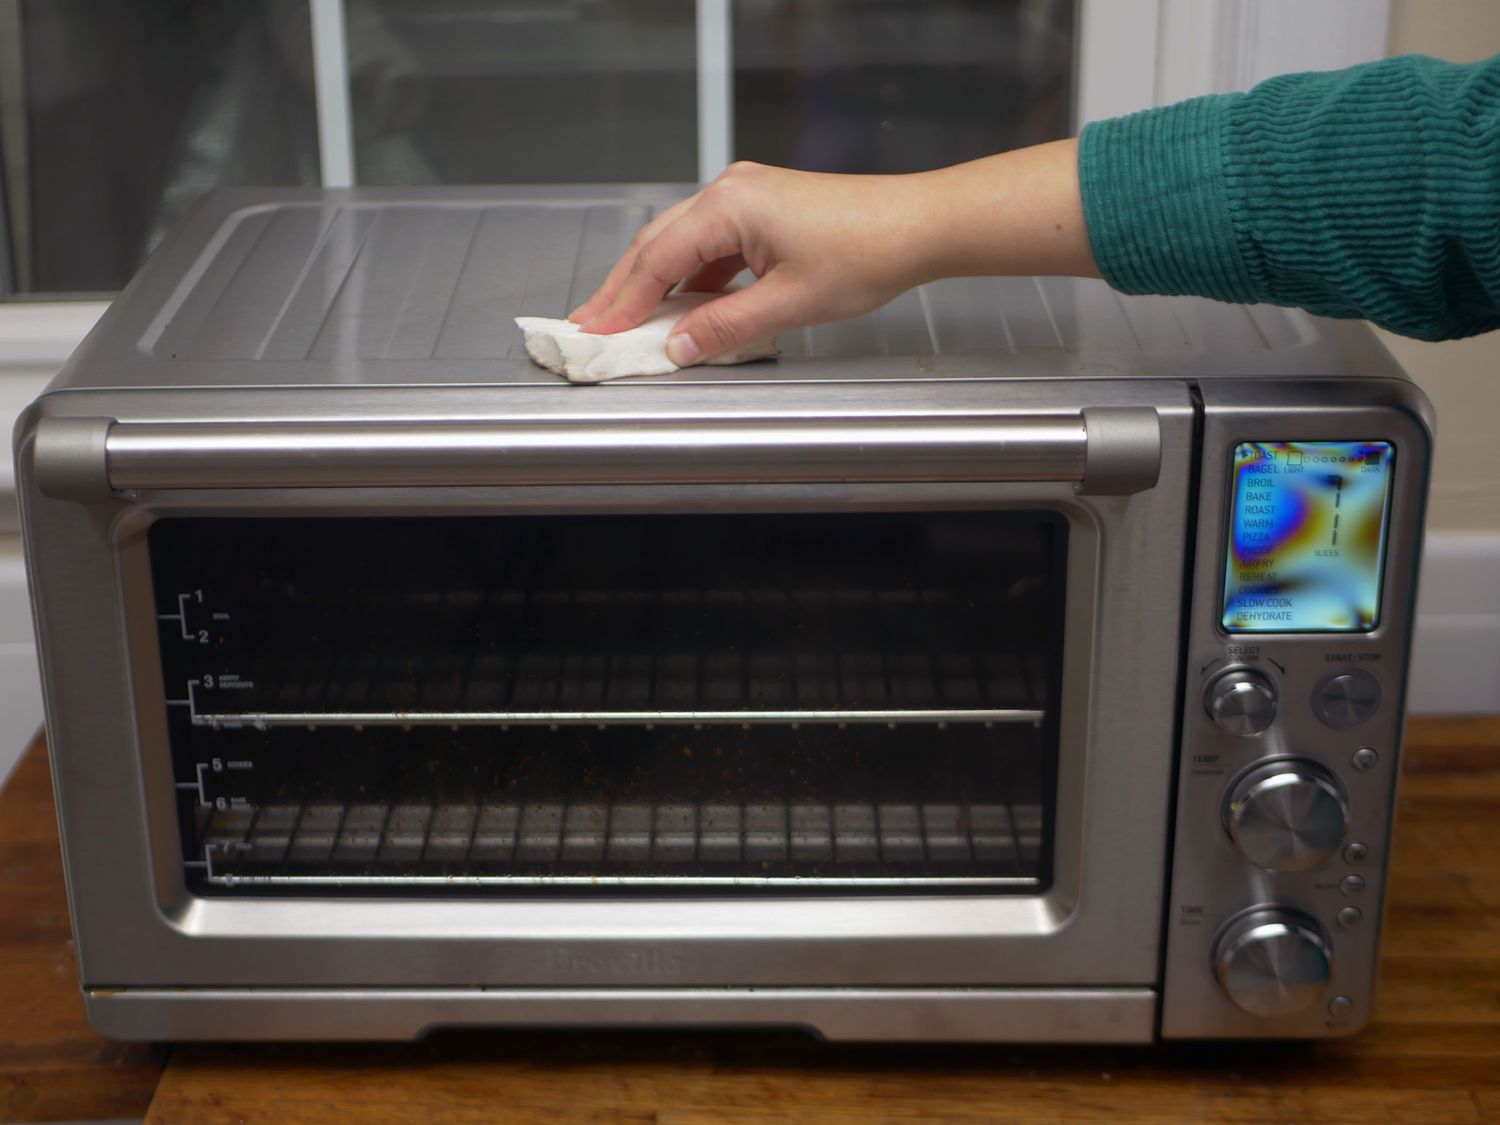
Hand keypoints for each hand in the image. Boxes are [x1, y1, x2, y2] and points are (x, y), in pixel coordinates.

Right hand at [569, 139, 1096, 365]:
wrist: (918, 225)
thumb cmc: (867, 251)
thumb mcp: (788, 304)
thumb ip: (724, 327)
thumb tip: (678, 347)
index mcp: (729, 204)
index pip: (656, 259)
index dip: (622, 301)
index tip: (596, 332)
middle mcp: (730, 191)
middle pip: (658, 244)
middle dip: (623, 289)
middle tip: (590, 325)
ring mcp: (747, 196)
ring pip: (682, 244)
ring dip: (655, 284)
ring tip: (626, 321)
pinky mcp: (763, 210)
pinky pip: (711, 245)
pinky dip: (691, 277)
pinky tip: (682, 307)